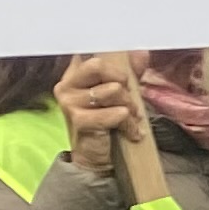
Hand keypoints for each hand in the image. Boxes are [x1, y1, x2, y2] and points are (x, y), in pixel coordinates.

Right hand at [52, 56, 143, 181]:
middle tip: (128, 100)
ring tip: (129, 118)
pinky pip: (116, 113)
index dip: (114, 59)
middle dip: (122, 81)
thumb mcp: (122, 93)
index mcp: (75, 74)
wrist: (98, 156)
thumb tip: (141, 52)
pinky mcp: (79, 120)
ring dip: (129, 107)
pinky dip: (129, 124)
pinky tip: (129, 132)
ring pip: (112, 90)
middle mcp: (67, 85)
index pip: (93, 53)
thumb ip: (131, 71)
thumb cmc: (109, 121)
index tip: (127, 71)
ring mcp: (70, 102)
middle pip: (98, 65)